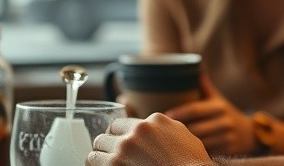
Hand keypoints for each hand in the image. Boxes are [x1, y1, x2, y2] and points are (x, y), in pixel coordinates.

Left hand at [88, 114, 213, 165]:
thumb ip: (164, 127)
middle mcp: (137, 131)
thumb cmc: (191, 163)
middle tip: (117, 157)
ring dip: (102, 155)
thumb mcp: (182, 135)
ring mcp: (125, 148)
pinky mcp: (114, 165)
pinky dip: (96, 164)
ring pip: (97, 146)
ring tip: (109, 164)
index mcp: (154, 121)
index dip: (122, 135)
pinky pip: (92, 160)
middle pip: (109, 133)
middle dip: (111, 144)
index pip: (124, 123)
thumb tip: (154, 126)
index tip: (123, 145)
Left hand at [164, 74, 258, 155]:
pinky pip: (207, 152)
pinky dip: (195, 151)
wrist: (249, 132)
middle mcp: (224, 121)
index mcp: (219, 106)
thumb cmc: (225, 112)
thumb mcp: (216, 97)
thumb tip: (195, 63)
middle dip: (178, 130)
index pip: (196, 109)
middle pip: (195, 128)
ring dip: (185, 143)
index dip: (180, 112)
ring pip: (200, 142)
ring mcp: (227, 137)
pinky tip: (184, 150)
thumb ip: (204, 84)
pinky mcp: (227, 150)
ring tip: (169, 140)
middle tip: (162, 130)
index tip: (165, 114)